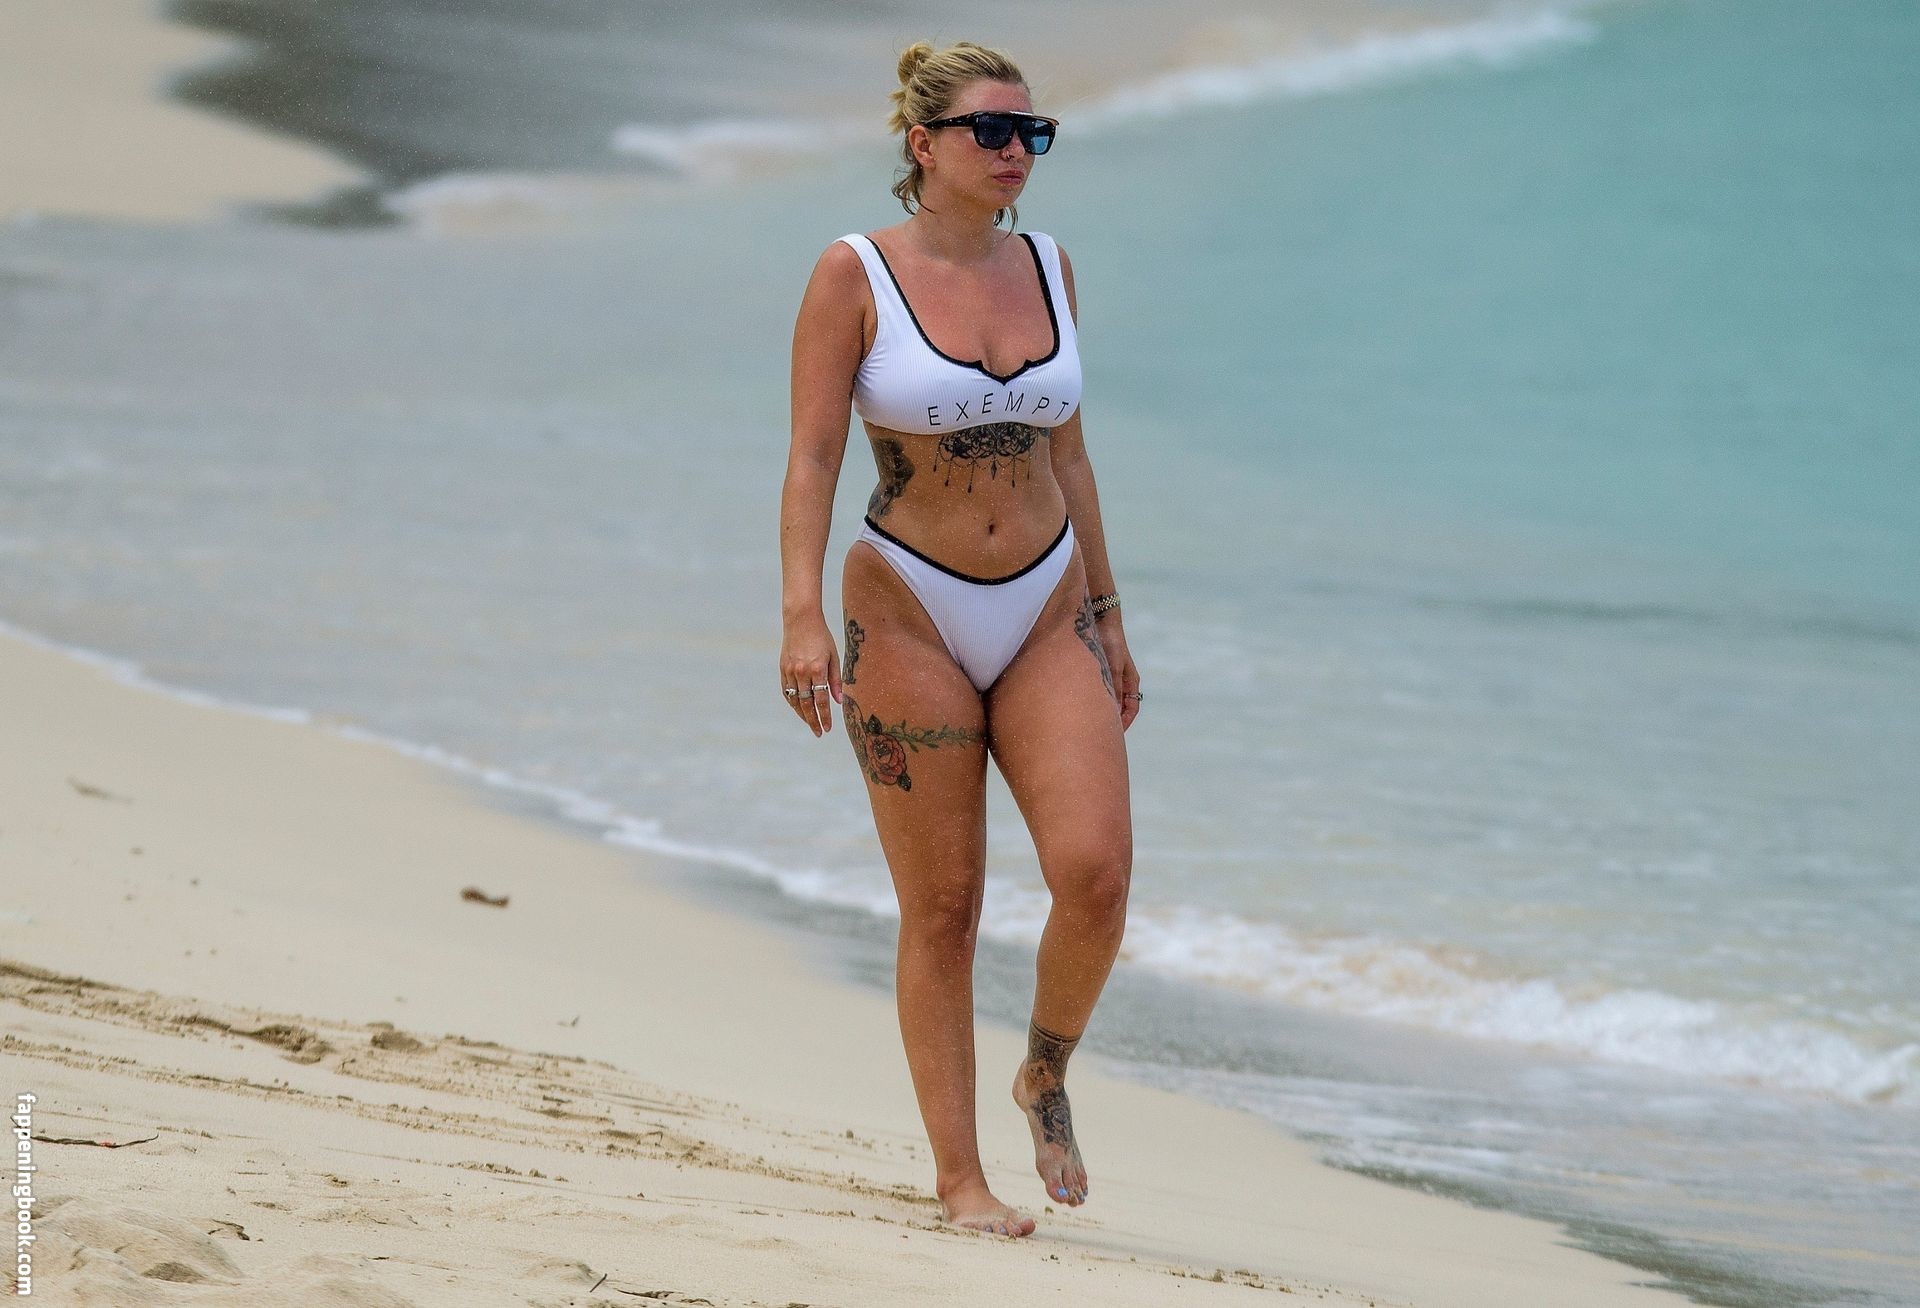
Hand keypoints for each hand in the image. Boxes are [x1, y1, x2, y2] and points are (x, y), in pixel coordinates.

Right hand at [779, 614, 842, 736]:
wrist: (801, 620)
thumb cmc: (822, 637)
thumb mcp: (834, 656)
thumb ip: (836, 680)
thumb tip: (839, 701)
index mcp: (817, 669)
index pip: (821, 700)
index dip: (825, 716)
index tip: (828, 728)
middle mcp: (802, 672)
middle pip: (807, 704)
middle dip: (813, 721)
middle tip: (819, 733)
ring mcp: (790, 671)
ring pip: (795, 700)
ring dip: (803, 715)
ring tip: (811, 723)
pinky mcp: (782, 668)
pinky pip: (786, 691)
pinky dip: (793, 702)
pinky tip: (799, 709)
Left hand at [1097, 621, 1140, 730]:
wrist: (1099, 618)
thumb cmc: (1109, 641)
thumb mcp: (1111, 667)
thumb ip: (1112, 688)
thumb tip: (1111, 711)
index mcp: (1130, 680)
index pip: (1131, 708)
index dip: (1124, 723)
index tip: (1114, 735)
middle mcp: (1121, 679)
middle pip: (1118, 706)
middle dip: (1111, 720)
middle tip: (1098, 733)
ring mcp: (1109, 675)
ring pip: (1107, 699)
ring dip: (1100, 710)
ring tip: (1088, 722)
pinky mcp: (1097, 670)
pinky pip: (1096, 690)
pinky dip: (1091, 699)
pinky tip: (1080, 704)